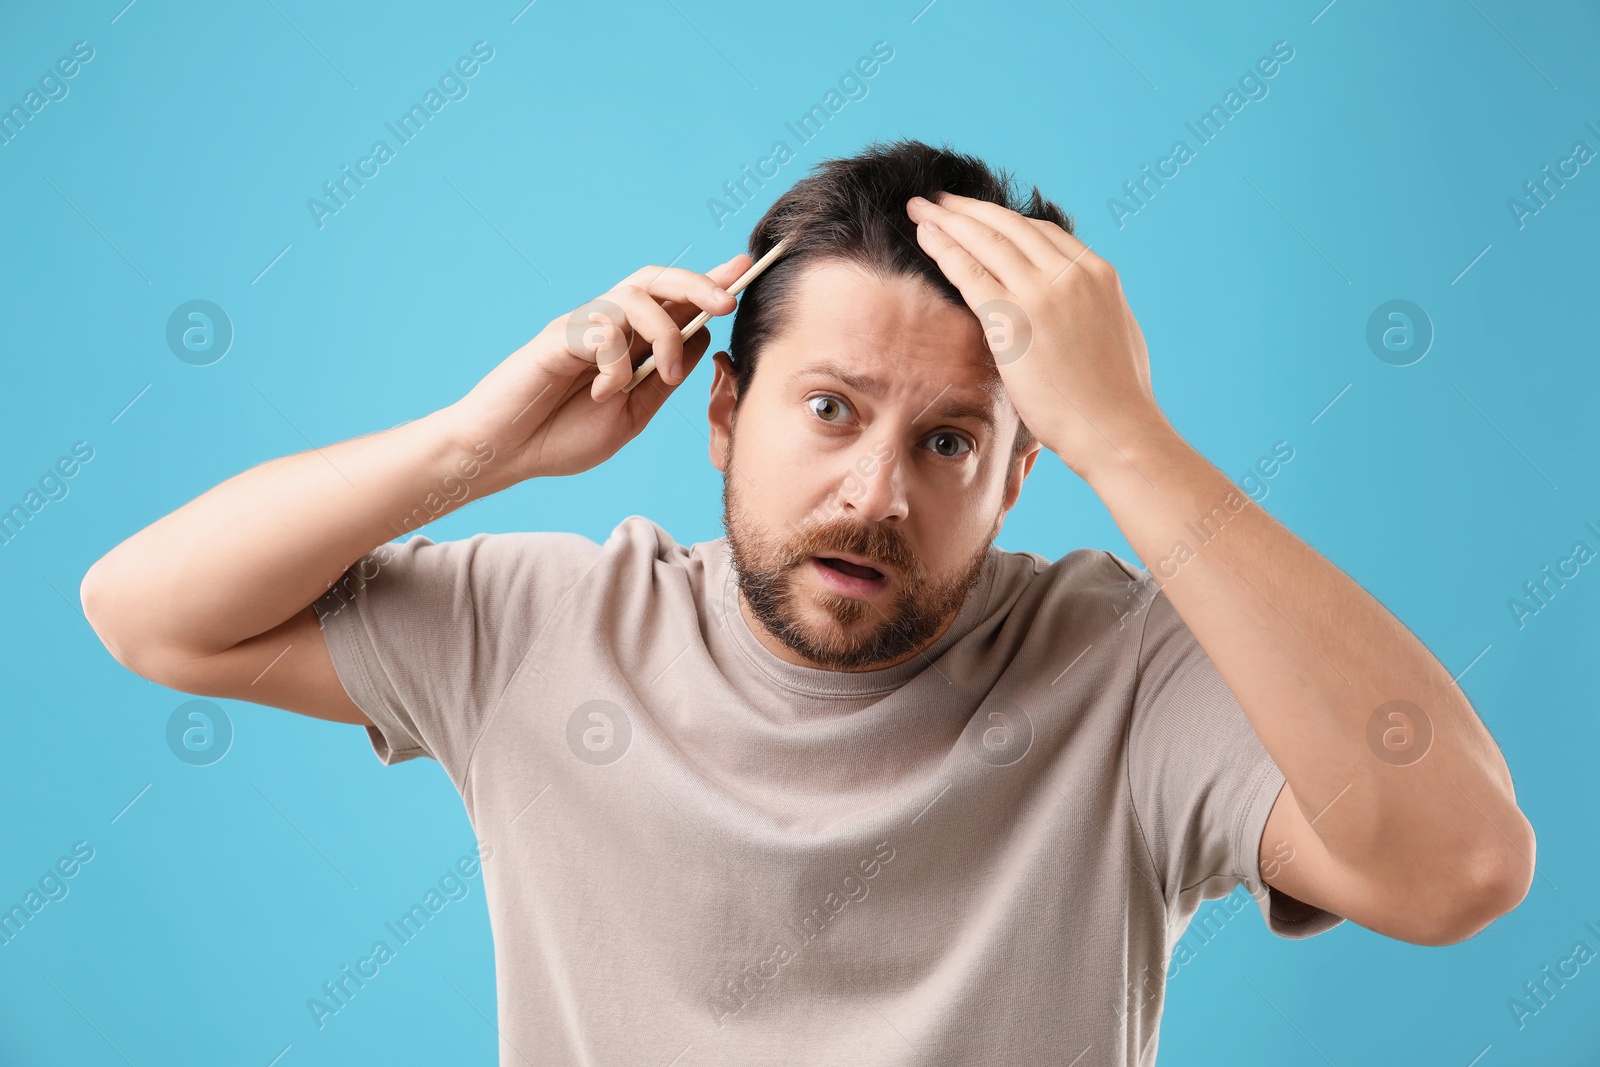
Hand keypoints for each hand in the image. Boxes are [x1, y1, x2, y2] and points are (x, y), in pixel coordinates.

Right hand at [440, 254, 751, 481]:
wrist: (505, 454)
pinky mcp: (557, 337)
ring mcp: (581, 328)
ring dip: (662, 334)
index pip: (673, 302)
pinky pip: (602, 330)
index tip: (743, 267)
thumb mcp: (632, 413)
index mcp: (630, 344)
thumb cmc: (561, 436)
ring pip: (634, 298)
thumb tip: (704, 337)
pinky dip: (616, 363)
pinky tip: (604, 393)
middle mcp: (607, 326)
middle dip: (698, 284)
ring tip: (662, 374)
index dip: (707, 282)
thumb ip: (665, 377)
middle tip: (727, 302)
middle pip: (656, 280)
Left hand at [905, 192, 1172, 476]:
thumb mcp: (1116, 332)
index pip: (1042, 232)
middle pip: (1009, 226)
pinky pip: (971, 273)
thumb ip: (1091, 308)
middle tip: (938, 200)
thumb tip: (1076, 307)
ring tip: (921, 209)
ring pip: (985, 241)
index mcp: (1098, 274)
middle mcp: (1070, 274)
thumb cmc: (1117, 398)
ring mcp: (1042, 293)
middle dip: (968, 209)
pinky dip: (945, 249)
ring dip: (948, 221)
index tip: (978, 217)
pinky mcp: (1014, 320)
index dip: (1003, 221)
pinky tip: (925, 238)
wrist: (1116, 429)